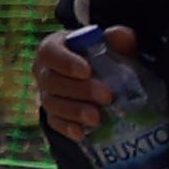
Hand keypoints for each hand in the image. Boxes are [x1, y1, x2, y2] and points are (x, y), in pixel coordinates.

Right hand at [29, 26, 116, 147]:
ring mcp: (46, 94)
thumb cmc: (98, 55)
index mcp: (52, 48)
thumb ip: (117, 38)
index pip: (50, 53)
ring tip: (97, 118)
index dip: (66, 62)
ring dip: (74, 111)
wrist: (93, 75)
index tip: (87, 70)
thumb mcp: (109, 43)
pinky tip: (82, 133)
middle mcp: (43, 71)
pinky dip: (67, 128)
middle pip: (52, 81)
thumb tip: (124, 35)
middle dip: (79, 90)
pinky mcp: (52, 114)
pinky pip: (55, 122)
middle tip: (107, 96)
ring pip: (52, 104)